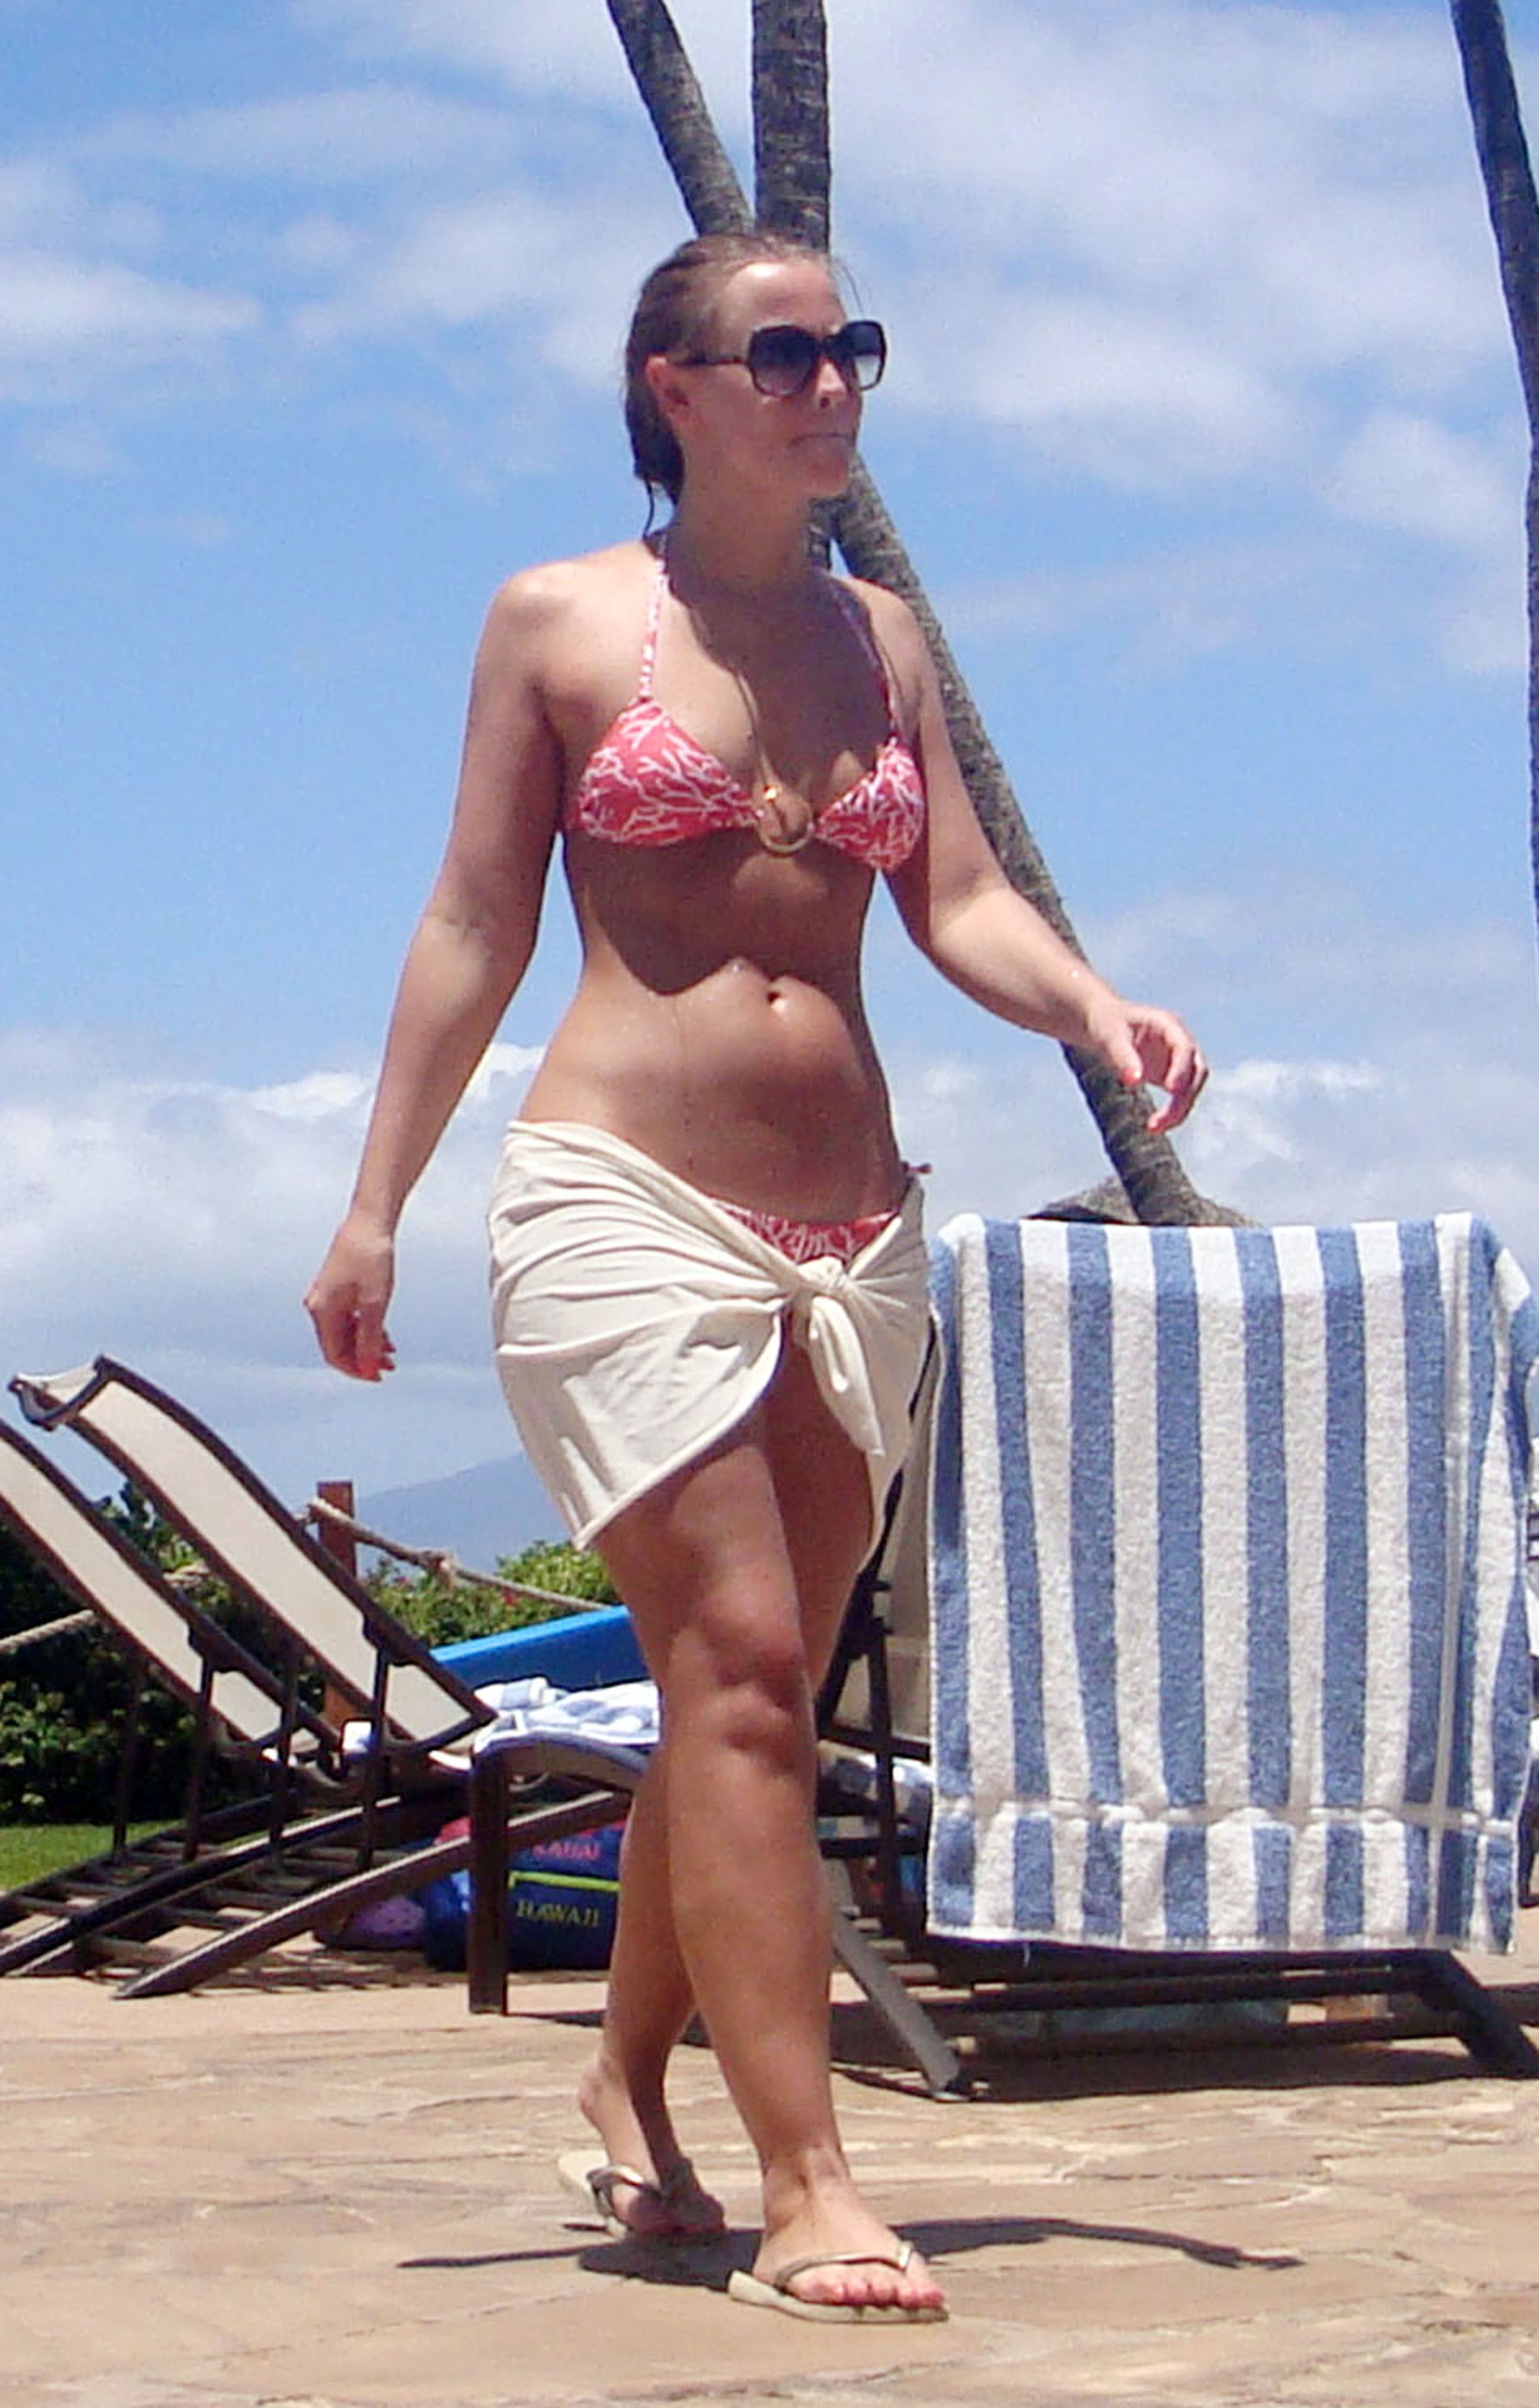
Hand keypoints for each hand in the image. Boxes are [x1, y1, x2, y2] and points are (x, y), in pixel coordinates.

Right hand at [304, 1216, 397, 1381]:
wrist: (370, 1221)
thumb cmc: (372, 1258)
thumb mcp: (376, 1303)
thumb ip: (370, 1338)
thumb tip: (367, 1367)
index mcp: (322, 1311)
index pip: (335, 1354)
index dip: (356, 1369)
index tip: (378, 1376)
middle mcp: (319, 1305)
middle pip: (339, 1344)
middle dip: (363, 1358)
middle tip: (389, 1367)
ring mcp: (326, 1296)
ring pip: (345, 1332)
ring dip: (366, 1344)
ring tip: (391, 1353)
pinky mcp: (337, 1287)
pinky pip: (348, 1317)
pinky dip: (365, 1328)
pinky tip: (384, 1335)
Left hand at [1085, 995, 1207, 1134]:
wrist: (1103, 1023)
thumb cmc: (1107, 1023)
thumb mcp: (1110, 1036)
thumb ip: (1122, 1057)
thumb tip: (1134, 1081)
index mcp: (1168, 1024)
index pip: (1184, 1047)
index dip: (1181, 1069)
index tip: (1171, 1090)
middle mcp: (1179, 1042)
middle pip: (1196, 1072)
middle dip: (1184, 1097)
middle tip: (1161, 1119)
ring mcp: (1177, 1059)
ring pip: (1191, 1088)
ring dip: (1179, 1109)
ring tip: (1154, 1127)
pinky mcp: (1170, 1075)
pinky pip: (1180, 1097)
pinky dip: (1172, 1112)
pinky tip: (1155, 1126)